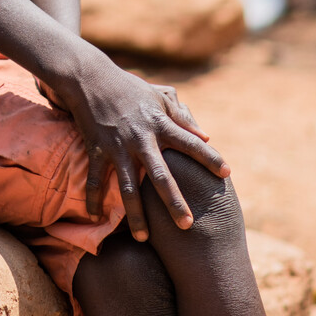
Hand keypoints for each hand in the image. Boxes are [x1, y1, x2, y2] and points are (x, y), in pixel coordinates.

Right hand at [48, 49, 229, 240]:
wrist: (89, 77)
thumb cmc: (129, 87)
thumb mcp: (159, 96)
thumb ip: (182, 117)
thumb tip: (205, 137)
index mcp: (160, 124)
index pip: (191, 142)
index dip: (209, 157)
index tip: (226, 174)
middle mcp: (141, 138)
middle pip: (160, 176)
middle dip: (174, 202)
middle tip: (187, 226)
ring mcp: (117, 146)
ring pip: (128, 187)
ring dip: (136, 215)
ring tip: (143, 238)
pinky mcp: (96, 148)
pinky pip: (95, 179)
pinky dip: (94, 199)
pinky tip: (96, 217)